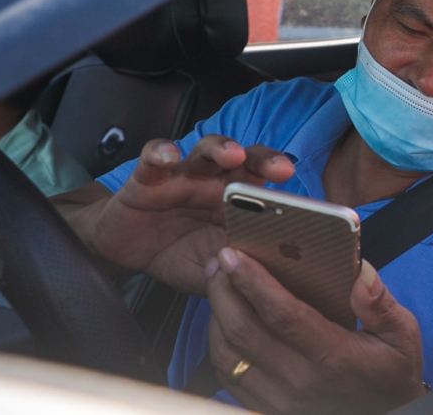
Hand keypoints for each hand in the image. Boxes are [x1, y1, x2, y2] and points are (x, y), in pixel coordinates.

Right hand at [73, 136, 294, 295]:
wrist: (128, 253)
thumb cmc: (178, 255)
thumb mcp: (210, 271)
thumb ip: (235, 273)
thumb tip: (266, 281)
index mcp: (237, 203)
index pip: (267, 187)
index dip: (285, 193)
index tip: (305, 199)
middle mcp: (215, 183)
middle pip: (245, 160)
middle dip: (264, 160)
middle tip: (279, 169)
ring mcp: (183, 177)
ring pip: (206, 151)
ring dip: (221, 149)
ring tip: (232, 155)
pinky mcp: (146, 179)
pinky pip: (153, 159)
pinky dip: (160, 153)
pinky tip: (169, 156)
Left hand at [205, 248, 425, 414]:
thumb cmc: (392, 375)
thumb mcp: (402, 337)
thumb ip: (381, 304)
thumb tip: (360, 272)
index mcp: (334, 357)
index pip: (282, 314)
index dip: (253, 282)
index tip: (235, 254)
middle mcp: (300, 381)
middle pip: (243, 331)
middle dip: (223, 290)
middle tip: (220, 260)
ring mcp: (280, 399)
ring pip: (228, 355)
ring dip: (216, 316)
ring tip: (219, 285)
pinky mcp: (269, 409)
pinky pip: (229, 378)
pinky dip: (219, 346)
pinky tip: (224, 322)